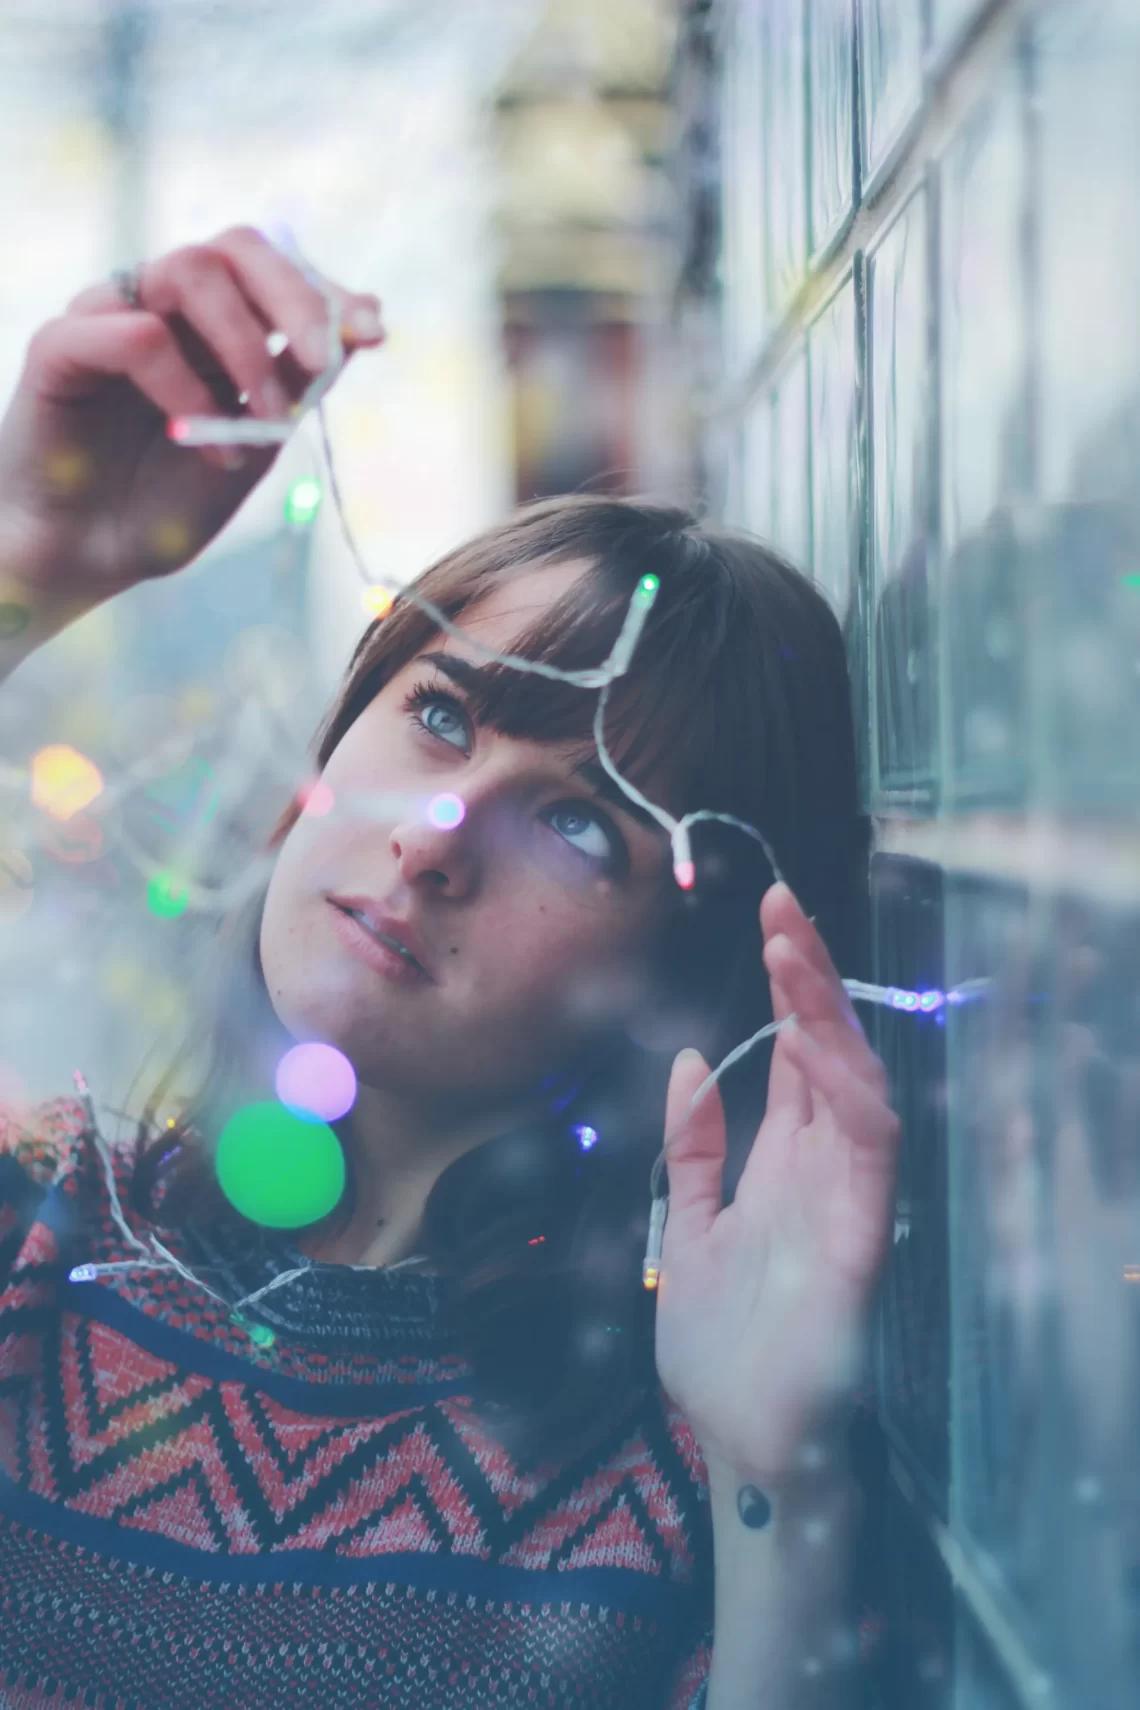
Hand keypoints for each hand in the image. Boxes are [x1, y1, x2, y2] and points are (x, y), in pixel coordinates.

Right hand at [0, 227, 382, 612]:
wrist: (87, 557)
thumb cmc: (164, 503)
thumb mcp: (253, 445)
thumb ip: (296, 384)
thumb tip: (363, 324)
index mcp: (209, 323)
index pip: (272, 268)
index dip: (325, 291)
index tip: (372, 332)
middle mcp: (159, 305)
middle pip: (236, 246)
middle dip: (295, 300)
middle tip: (322, 363)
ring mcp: (108, 315)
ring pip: (189, 271)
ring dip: (244, 348)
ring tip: (260, 425)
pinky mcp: (61, 344)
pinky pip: (135, 334)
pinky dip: (186, 389)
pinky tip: (204, 446)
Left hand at [653, 882, 899, 1487]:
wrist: (738, 1441)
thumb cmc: (720, 1344)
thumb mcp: (685, 1224)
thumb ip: (694, 1144)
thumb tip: (692, 1058)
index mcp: (782, 1159)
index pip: (796, 1054)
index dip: (789, 987)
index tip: (771, 918)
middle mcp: (820, 1166)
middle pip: (828, 1053)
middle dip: (809, 978)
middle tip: (784, 906)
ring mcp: (845, 1197)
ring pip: (854, 1085)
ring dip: (827, 1018)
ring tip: (792, 953)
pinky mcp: (859, 1238)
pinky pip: (868, 1153)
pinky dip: (849, 1094)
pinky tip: (820, 1046)